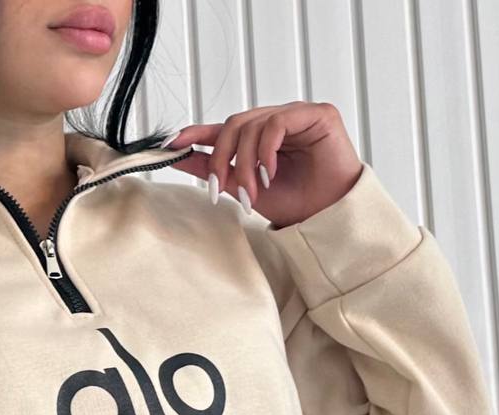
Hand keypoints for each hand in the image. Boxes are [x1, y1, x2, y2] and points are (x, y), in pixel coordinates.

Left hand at [163, 101, 363, 228]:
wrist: (327, 217)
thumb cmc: (295, 203)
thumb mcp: (244, 189)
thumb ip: (215, 170)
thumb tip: (179, 157)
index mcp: (259, 138)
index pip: (223, 128)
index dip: (196, 133)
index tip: (172, 145)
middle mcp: (275, 122)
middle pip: (233, 125)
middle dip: (222, 159)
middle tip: (221, 190)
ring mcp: (296, 115)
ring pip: (252, 124)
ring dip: (246, 162)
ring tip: (254, 192)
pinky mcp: (317, 114)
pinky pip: (278, 122)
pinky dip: (267, 150)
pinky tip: (270, 173)